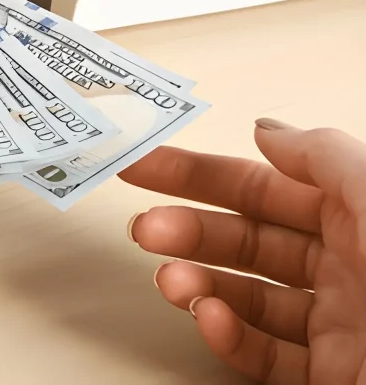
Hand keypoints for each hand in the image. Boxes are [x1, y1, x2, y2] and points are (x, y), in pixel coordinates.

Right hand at [119, 120, 365, 383]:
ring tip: (170, 279)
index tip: (146, 166)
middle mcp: (346, 268)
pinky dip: (227, 335)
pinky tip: (209, 317)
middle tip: (145, 227)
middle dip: (189, 229)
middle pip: (247, 239)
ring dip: (198, 283)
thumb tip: (268, 130)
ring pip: (247, 297)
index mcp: (360, 218)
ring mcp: (337, 326)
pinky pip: (263, 354)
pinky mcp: (327, 378)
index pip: (264, 187)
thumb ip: (325, 157)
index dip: (201, 173)